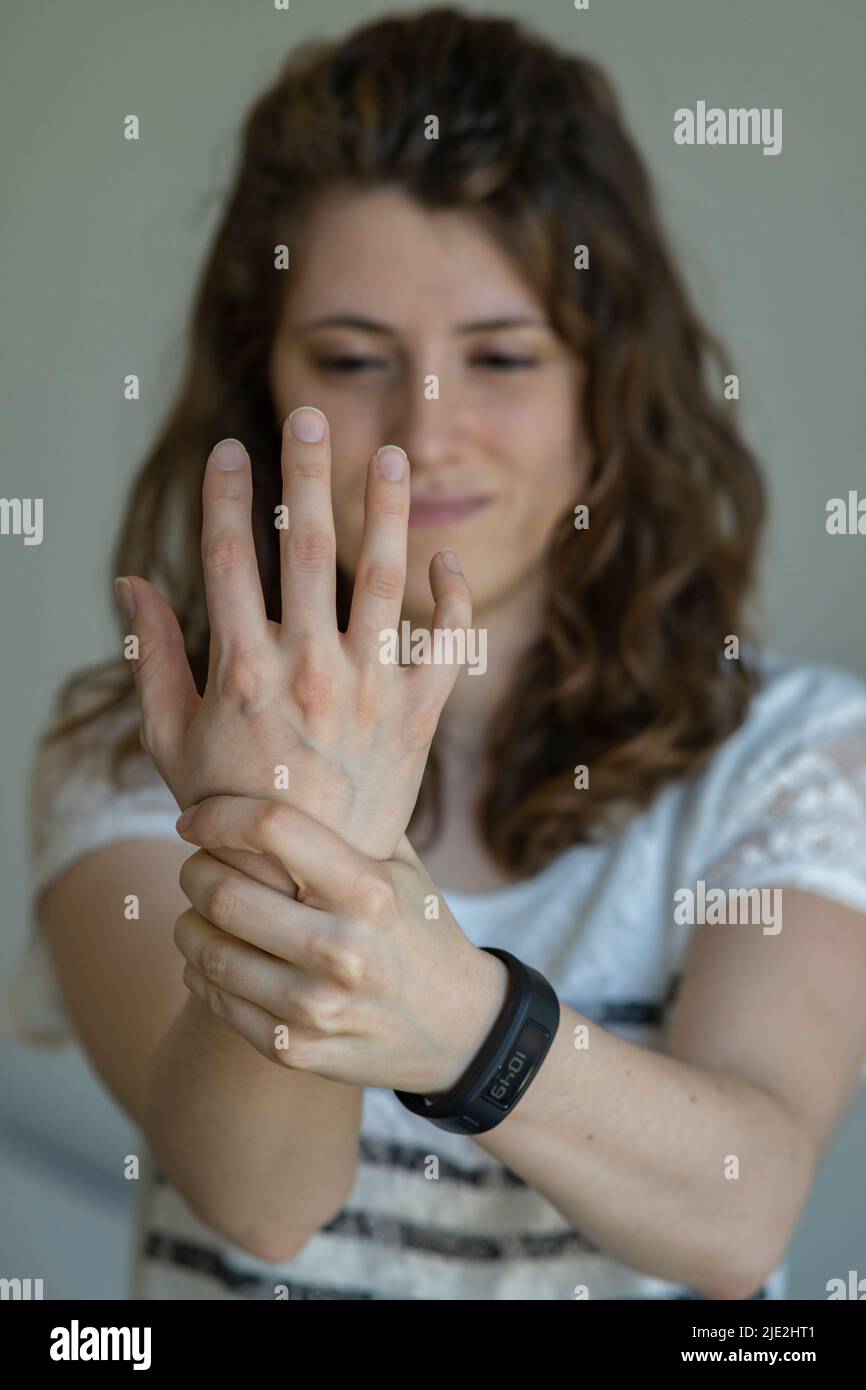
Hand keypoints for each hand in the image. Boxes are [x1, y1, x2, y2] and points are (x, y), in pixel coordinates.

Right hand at [115, 412, 471, 866]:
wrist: (305, 883)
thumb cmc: (229, 806)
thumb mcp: (171, 740)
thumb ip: (153, 658)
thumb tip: (130, 584)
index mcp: (243, 670)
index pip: (230, 558)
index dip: (227, 495)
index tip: (230, 450)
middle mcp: (310, 669)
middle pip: (308, 547)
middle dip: (306, 472)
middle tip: (308, 417)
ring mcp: (370, 690)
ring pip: (384, 579)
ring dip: (389, 510)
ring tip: (393, 455)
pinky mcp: (419, 714)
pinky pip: (447, 644)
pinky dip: (450, 599)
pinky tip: (444, 559)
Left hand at [172, 794, 509, 1093]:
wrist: (459, 1029)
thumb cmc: (418, 929)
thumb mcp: (401, 868)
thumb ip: (348, 822)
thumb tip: (276, 763)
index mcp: (370, 891)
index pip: (271, 829)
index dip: (217, 815)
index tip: (194, 819)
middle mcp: (344, 950)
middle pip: (224, 894)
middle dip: (195, 871)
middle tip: (198, 865)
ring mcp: (318, 1007)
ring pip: (208, 952)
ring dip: (190, 923)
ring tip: (201, 910)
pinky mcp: (296, 1049)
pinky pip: (215, 1001)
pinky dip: (200, 971)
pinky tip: (212, 956)